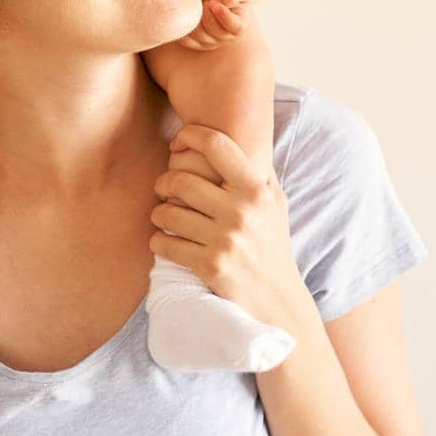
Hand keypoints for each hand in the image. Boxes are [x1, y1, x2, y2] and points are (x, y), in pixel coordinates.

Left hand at [148, 124, 303, 323]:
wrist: (278, 300)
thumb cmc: (272, 246)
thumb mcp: (275, 204)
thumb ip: (257, 172)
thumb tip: (231, 137)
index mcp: (257, 190)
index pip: (217, 146)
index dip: (190, 136)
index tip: (177, 143)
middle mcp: (242, 212)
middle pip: (181, 179)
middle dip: (164, 182)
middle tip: (163, 188)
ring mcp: (226, 240)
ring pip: (168, 212)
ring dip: (158, 213)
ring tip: (163, 215)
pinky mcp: (210, 266)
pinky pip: (165, 243)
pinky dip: (158, 240)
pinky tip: (164, 240)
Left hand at [178, 0, 249, 51]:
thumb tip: (224, 2)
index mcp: (241, 23)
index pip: (237, 28)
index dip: (224, 16)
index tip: (214, 3)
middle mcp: (227, 37)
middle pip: (215, 31)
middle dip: (207, 13)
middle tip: (206, 1)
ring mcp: (211, 42)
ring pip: (199, 35)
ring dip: (195, 18)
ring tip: (199, 6)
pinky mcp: (195, 43)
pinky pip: (187, 39)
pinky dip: (184, 26)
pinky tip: (188, 15)